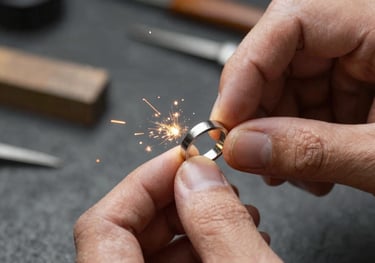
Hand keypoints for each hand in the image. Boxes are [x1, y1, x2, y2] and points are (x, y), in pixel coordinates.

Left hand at [74, 147, 280, 261]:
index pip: (102, 224)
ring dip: (194, 221)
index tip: (182, 161)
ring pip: (150, 246)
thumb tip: (196, 174)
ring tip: (236, 214)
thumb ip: (220, 226)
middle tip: (214, 184)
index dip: (143, 182)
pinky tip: (231, 238)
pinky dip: (198, 245)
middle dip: (176, 198)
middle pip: (126, 229)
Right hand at [210, 0, 374, 194]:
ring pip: (291, 82)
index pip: (288, 22)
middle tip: (250, 154)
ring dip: (280, 133)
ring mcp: (362, 51)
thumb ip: (313, 151)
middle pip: (282, 56)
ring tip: (288, 172)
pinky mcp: (360, 75)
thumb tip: (244, 149)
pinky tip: (309, 165)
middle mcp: (365, 28)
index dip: (244, 74)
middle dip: (259, 113)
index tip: (224, 123)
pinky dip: (302, 135)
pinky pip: (312, 97)